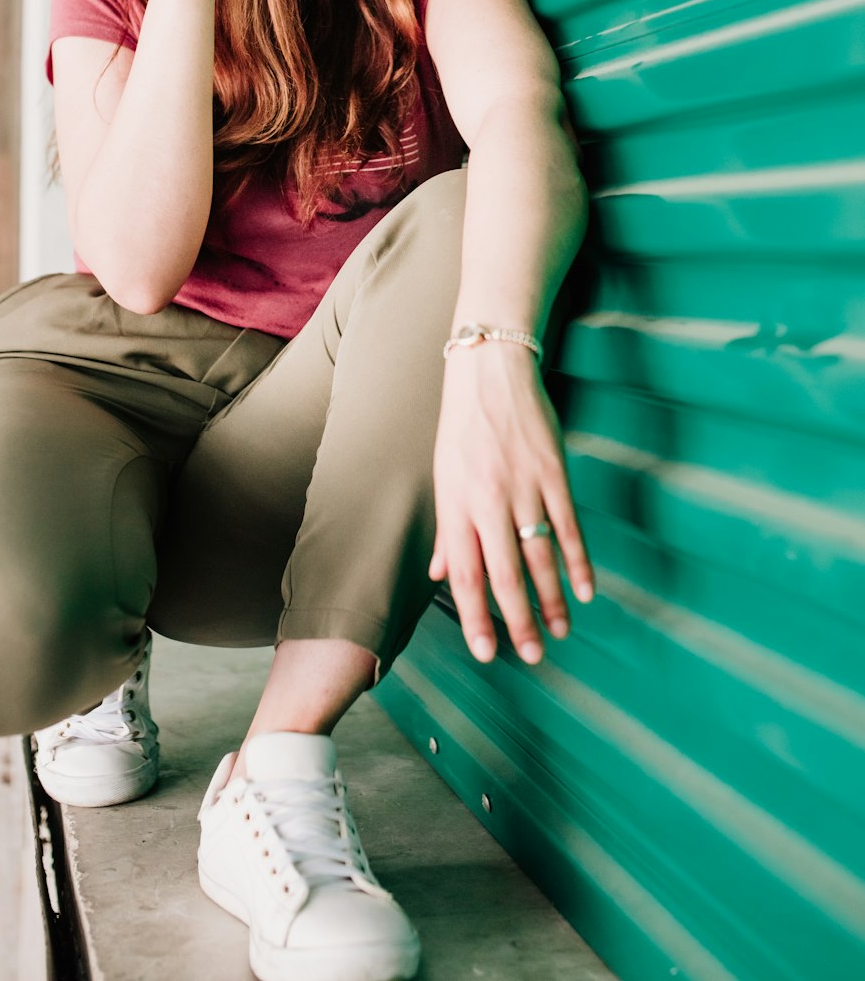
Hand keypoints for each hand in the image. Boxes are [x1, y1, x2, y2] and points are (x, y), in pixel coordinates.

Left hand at [428, 343, 594, 664]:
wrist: (491, 370)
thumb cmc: (462, 424)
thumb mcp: (443, 476)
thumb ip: (448, 529)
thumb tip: (441, 575)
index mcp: (456, 504)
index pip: (465, 574)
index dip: (476, 617)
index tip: (487, 652)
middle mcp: (488, 501)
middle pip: (504, 575)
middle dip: (517, 622)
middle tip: (531, 656)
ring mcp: (524, 488)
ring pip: (540, 557)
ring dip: (551, 600)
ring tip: (559, 633)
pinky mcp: (554, 474)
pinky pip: (569, 527)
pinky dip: (578, 562)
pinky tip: (584, 591)